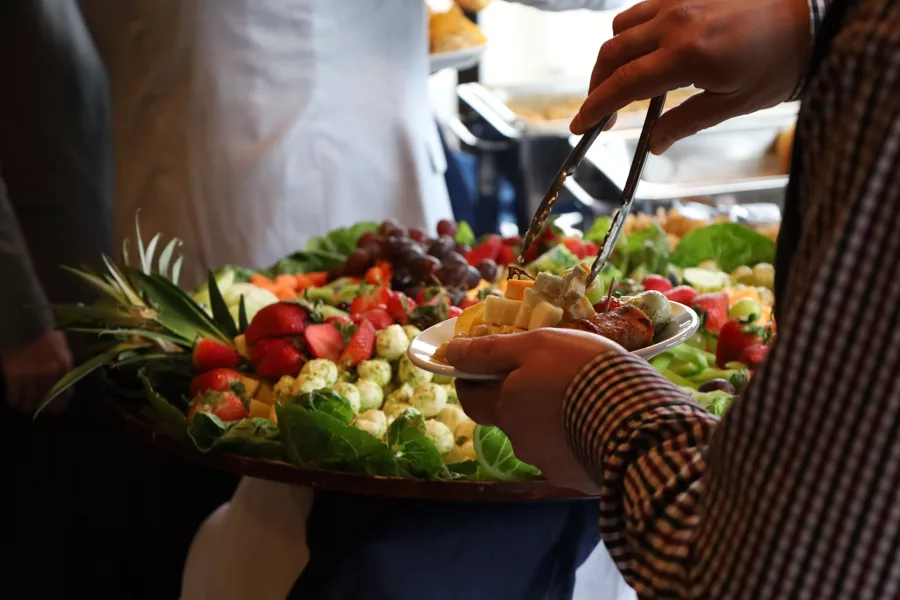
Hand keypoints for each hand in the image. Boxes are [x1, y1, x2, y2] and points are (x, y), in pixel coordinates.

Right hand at [1, 330, 72, 414]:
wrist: (25, 323)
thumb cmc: (46, 332)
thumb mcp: (61, 348)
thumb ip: (62, 363)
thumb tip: (63, 378)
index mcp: (63, 366)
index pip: (64, 391)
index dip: (61, 402)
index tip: (59, 408)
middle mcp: (49, 374)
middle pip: (47, 398)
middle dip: (45, 407)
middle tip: (42, 411)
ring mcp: (30, 375)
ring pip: (30, 399)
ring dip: (28, 406)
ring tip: (26, 408)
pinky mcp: (13, 375)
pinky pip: (14, 394)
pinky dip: (14, 400)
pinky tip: (14, 402)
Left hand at [446, 329, 624, 493]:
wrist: (636, 419)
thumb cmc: (581, 371)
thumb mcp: (535, 346)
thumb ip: (491, 351)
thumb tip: (450, 353)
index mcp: (506, 410)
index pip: (472, 400)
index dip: (472, 381)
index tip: (481, 368)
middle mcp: (521, 442)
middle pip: (510, 418)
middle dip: (520, 401)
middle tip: (549, 378)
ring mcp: (551, 464)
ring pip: (543, 437)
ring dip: (554, 421)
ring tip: (586, 400)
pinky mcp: (580, 478)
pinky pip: (572, 454)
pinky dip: (578, 439)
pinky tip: (601, 424)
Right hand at [570, 0, 811, 152]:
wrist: (813, 16)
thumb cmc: (780, 63)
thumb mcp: (733, 104)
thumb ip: (684, 123)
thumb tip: (653, 144)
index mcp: (685, 56)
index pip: (622, 85)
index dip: (595, 108)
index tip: (580, 126)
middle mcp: (674, 22)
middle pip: (611, 54)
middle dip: (598, 86)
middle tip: (600, 113)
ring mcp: (679, 0)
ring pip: (622, 28)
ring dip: (614, 57)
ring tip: (625, 83)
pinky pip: (643, 9)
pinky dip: (633, 33)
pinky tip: (647, 52)